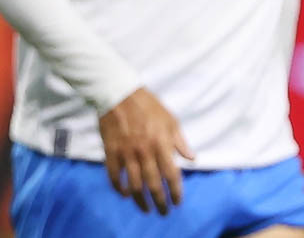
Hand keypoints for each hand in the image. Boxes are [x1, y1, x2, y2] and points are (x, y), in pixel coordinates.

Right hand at [98, 87, 195, 214]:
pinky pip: (114, 175)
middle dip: (160, 202)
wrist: (118, 91)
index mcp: (161, 143)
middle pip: (154, 185)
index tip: (177, 201)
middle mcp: (145, 151)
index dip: (176, 192)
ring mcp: (126, 152)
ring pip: (134, 184)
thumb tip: (192, 158)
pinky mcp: (111, 150)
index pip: (172, 175)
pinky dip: (119, 187)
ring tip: (146, 209)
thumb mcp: (170, 119)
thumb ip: (180, 141)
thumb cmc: (147, 104)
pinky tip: (125, 193)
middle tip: (163, 212)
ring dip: (141, 200)